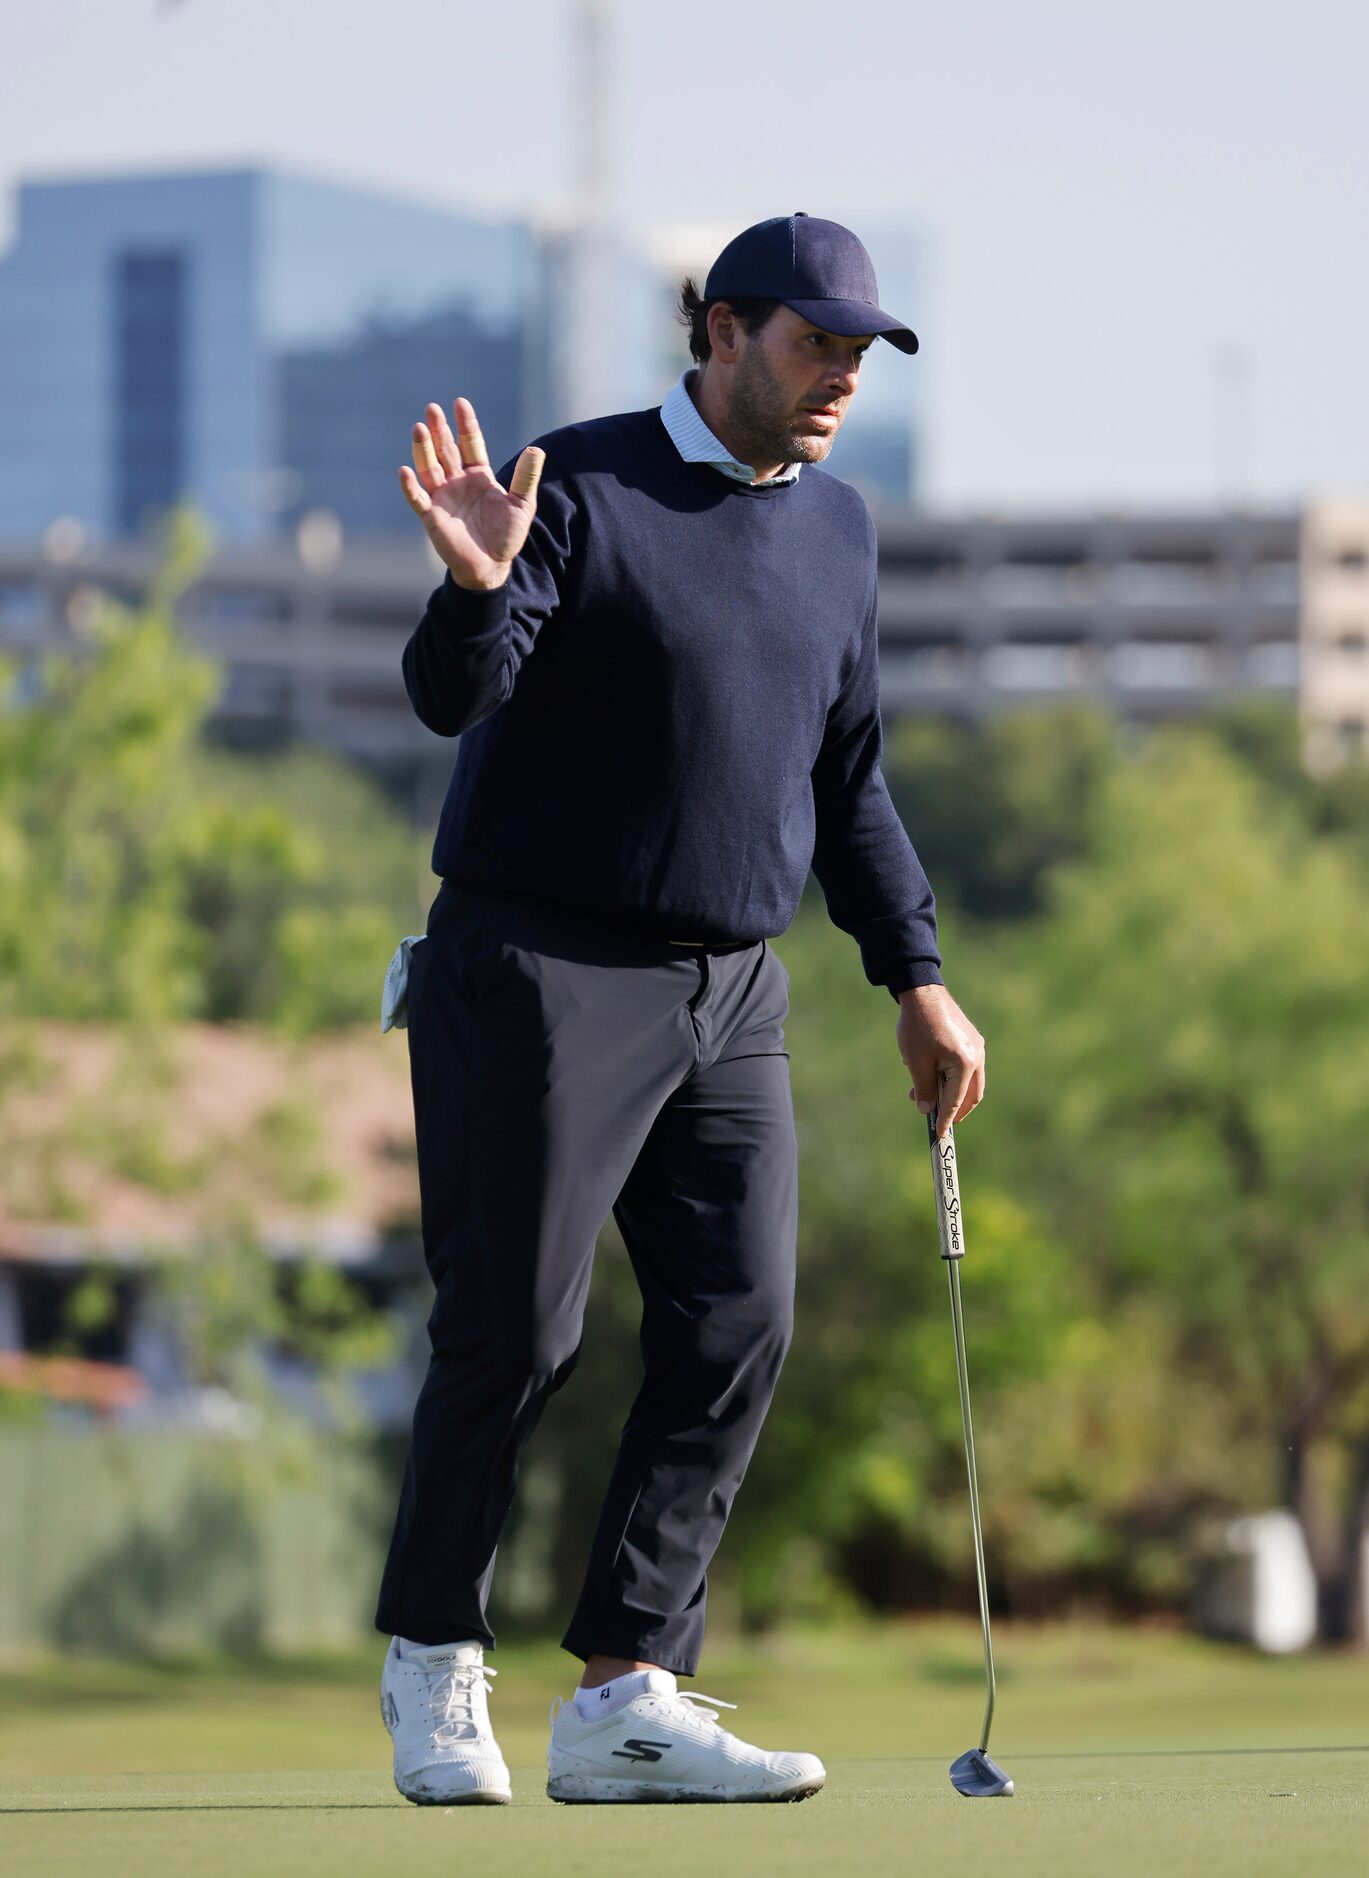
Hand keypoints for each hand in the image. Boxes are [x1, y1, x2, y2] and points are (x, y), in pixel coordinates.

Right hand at [397, 397, 544, 590]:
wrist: (491, 566)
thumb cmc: (507, 537)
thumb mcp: (522, 505)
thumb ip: (526, 478)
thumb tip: (538, 449)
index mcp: (478, 476)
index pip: (470, 443)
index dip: (465, 424)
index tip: (460, 402)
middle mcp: (457, 482)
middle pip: (446, 450)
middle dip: (440, 429)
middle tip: (432, 408)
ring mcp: (442, 497)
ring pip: (429, 468)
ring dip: (423, 449)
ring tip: (419, 428)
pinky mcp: (431, 516)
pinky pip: (417, 498)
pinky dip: (410, 486)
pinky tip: (405, 470)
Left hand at [895, 984, 984, 1139]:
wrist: (922, 990)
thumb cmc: (917, 1026)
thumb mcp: (916, 1062)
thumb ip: (924, 1089)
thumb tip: (928, 1111)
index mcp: (965, 1064)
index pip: (957, 1101)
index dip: (947, 1120)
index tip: (939, 1136)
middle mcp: (977, 1056)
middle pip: (971, 1095)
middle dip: (954, 1110)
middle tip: (936, 1119)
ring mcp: (976, 1047)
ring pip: (968, 1081)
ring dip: (948, 1092)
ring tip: (919, 1091)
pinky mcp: (970, 1039)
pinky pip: (964, 1067)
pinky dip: (950, 1077)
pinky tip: (927, 1072)